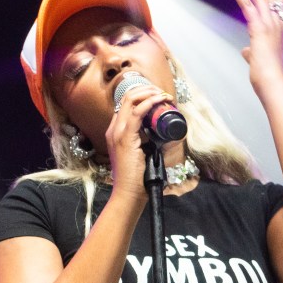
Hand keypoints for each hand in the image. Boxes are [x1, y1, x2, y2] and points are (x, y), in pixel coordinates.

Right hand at [103, 83, 175, 200]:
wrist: (128, 193)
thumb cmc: (138, 177)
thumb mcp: (144, 154)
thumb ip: (150, 142)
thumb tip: (169, 134)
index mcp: (116, 131)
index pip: (126, 104)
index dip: (143, 95)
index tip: (159, 96)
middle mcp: (114, 128)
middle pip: (127, 96)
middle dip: (147, 89)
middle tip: (163, 92)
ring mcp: (117, 132)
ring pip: (131, 99)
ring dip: (150, 93)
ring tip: (164, 95)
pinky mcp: (125, 137)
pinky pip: (137, 112)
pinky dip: (150, 102)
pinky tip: (160, 100)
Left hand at [225, 0, 282, 89]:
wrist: (272, 81)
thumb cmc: (267, 73)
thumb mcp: (259, 59)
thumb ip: (253, 52)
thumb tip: (246, 51)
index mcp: (278, 28)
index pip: (278, 2)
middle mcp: (275, 22)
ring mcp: (268, 23)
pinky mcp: (257, 27)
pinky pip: (246, 3)